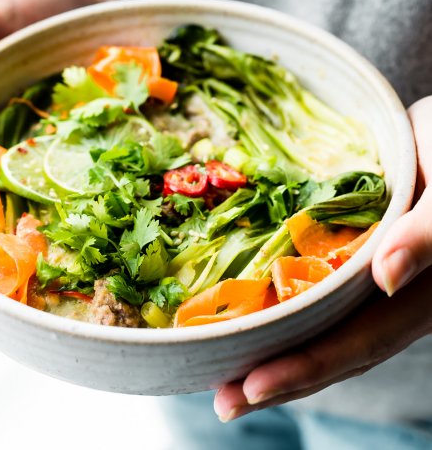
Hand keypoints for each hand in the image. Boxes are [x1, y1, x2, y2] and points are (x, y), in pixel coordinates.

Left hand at [214, 96, 431, 421]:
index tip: (249, 386)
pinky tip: (251, 319)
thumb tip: (388, 277)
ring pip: (322, 329)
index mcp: (420, 293)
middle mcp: (392, 297)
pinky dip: (282, 314)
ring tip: (226, 375)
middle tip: (223, 400)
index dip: (306, 367)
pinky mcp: (350, 261)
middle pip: (333, 349)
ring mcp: (369, 283)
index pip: (358, 342)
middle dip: (278, 378)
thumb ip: (430, 232)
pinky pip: (315, 295)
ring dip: (276, 353)